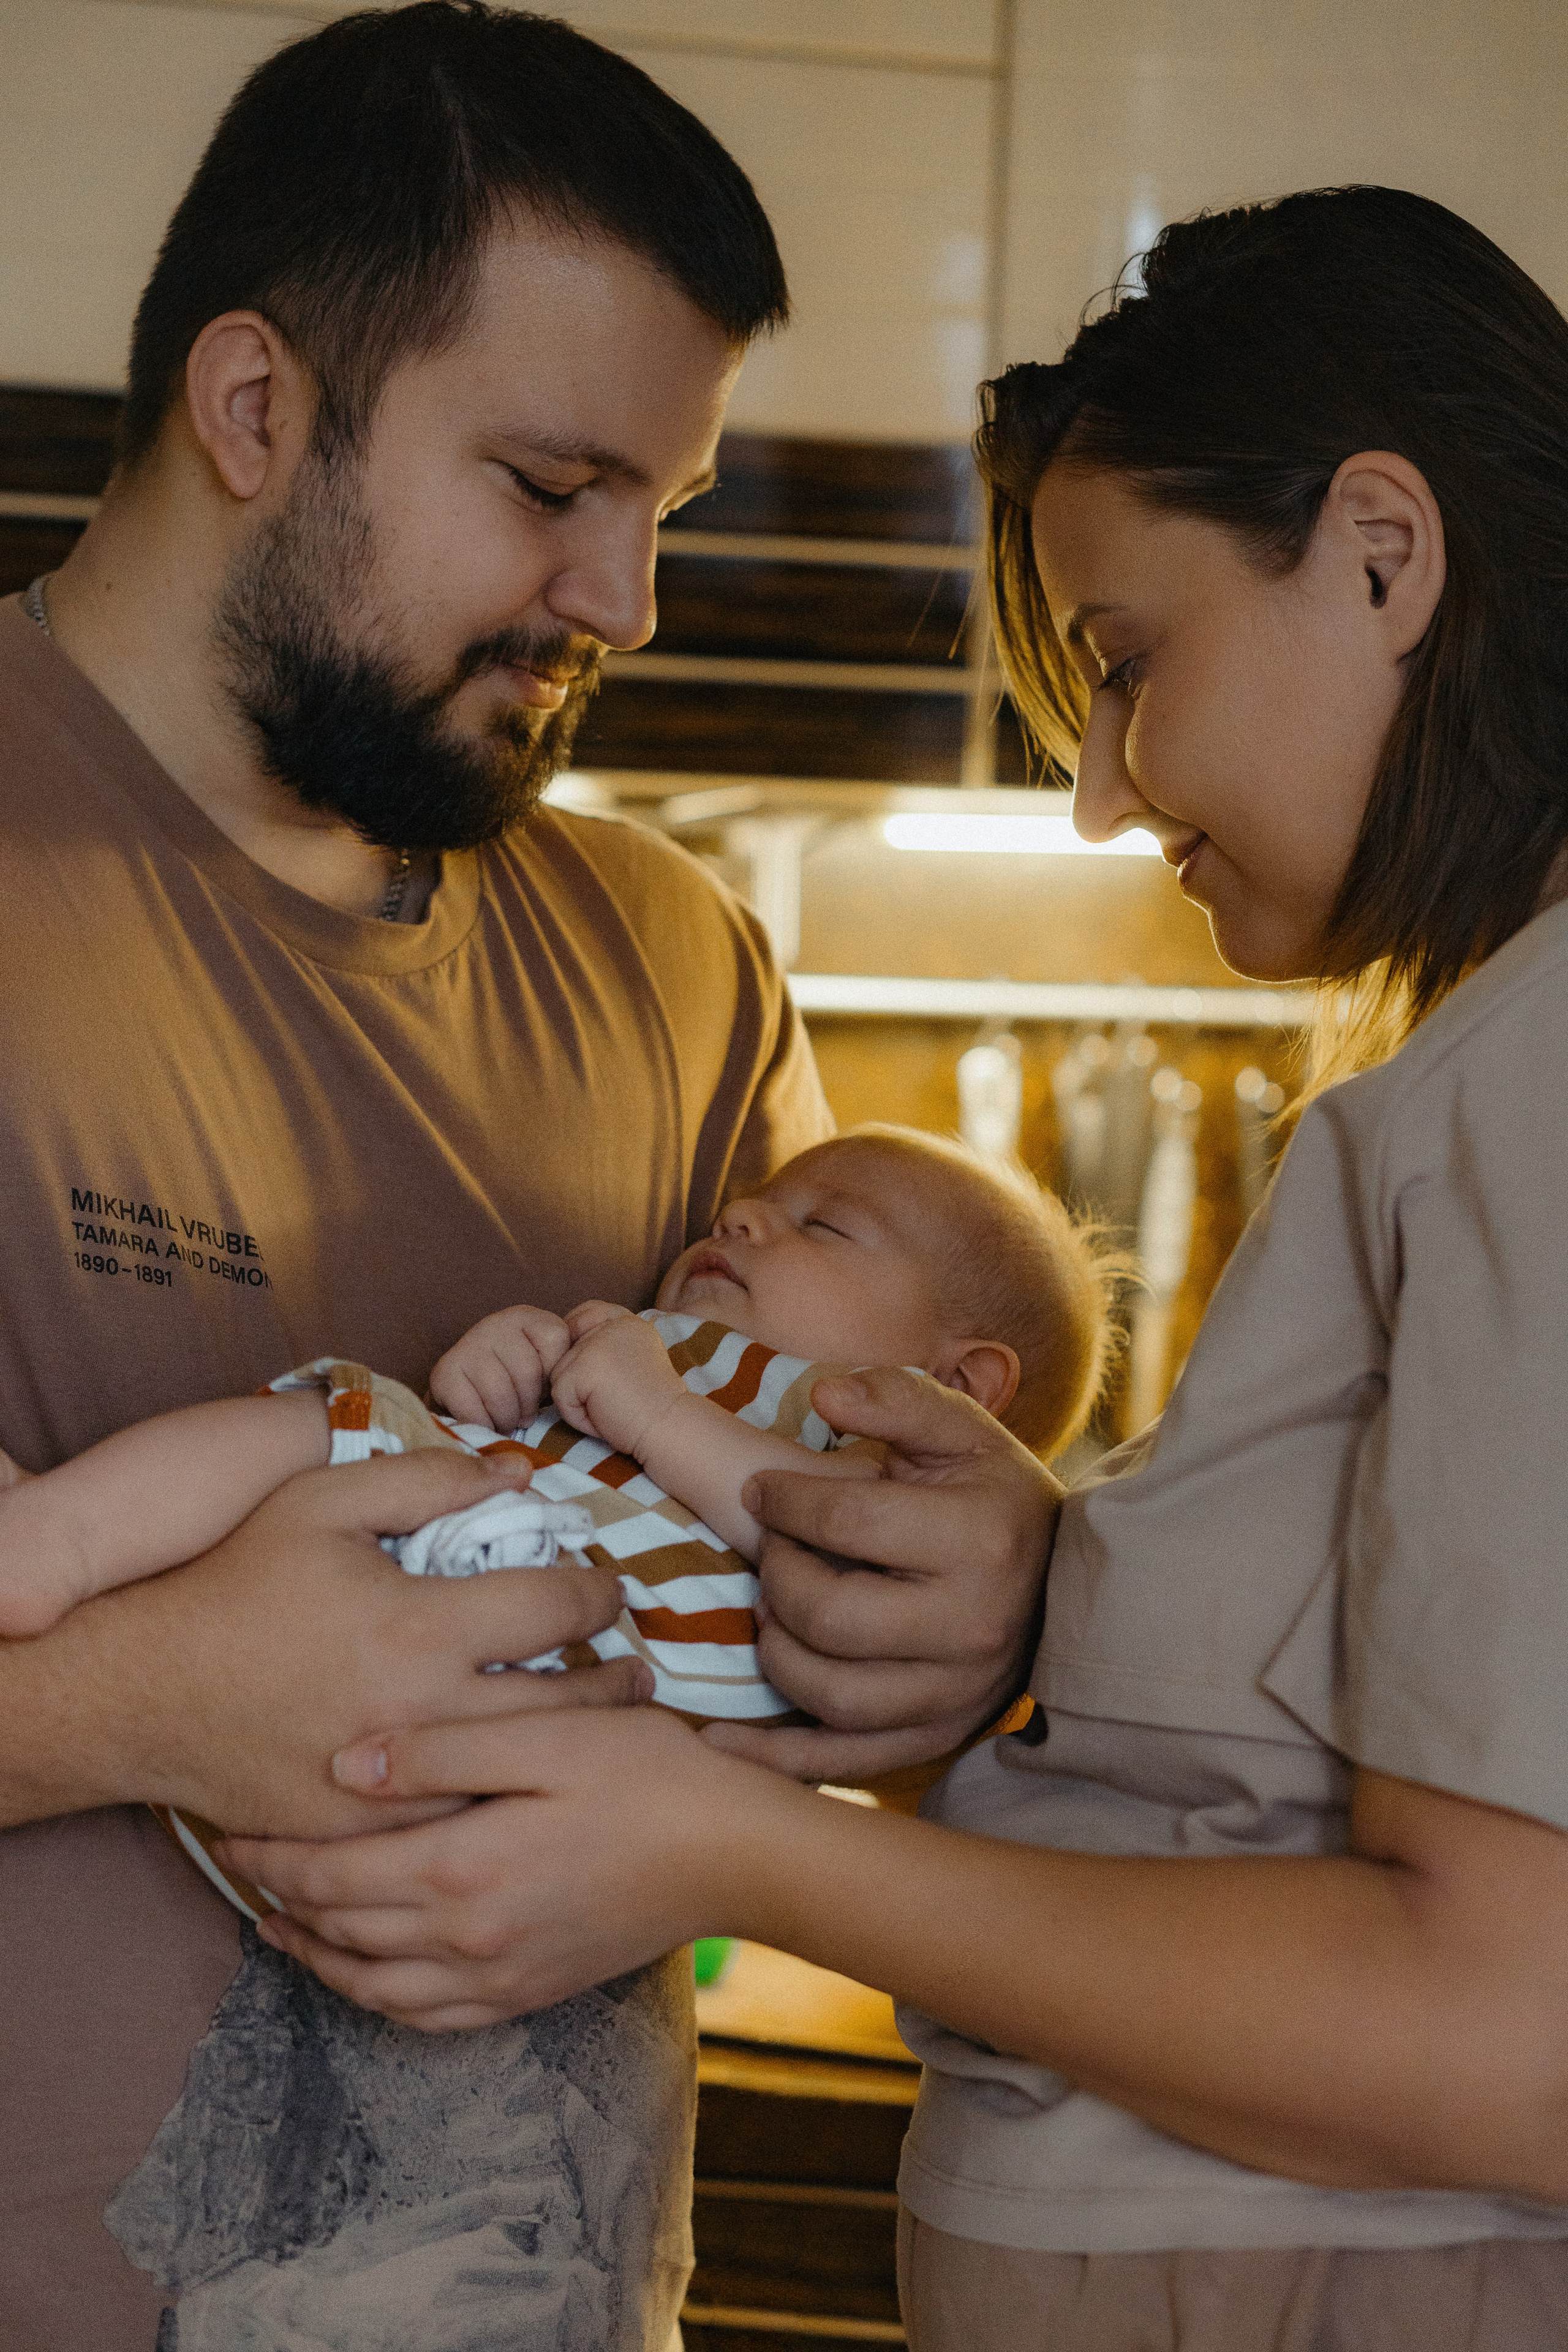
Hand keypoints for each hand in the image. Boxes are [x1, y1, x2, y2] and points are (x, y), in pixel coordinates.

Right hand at [0, 1449, 650, 1838]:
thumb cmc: (238, 1583)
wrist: (144, 1693)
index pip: (554, 1610)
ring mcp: (397, 1789)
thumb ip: (424, 1476)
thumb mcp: (322, 1501)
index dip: (599, 1594)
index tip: (613, 1590)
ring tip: (612, 1726)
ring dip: (576, 1748)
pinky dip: (505, 1802)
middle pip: (563, 1705)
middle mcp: (422, 1715)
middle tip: (643, 1672)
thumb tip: (514, 1471)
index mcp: (420, 1628)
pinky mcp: (368, 1835)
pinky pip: (461, 1824)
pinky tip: (532, 1784)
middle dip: (614, 1683)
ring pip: (522, 1775)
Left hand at [219, 1707, 784, 2029]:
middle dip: (278, 1898)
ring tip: (277, 1924)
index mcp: (460, 1869)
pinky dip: (375, 1998)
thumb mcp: (546, 1733)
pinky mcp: (528, 1991)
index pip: (329, 1872)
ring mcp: (498, 1975)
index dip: (269, 1854)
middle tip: (238, 1864)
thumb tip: (345, 1765)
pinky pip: (426, 2016)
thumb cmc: (647, 1776)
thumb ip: (441, 1750)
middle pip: (339, 1928)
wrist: (734, 1853)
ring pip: (371, 1984)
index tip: (227, 1827)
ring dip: (314, 1955)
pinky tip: (365, 1974)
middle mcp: (466, 1937)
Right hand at [429, 1304, 572, 1429]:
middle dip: (529, 1405)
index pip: (557, 1341)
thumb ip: (568, 1362)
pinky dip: (483, 1424)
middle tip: (524, 1416)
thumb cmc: (518, 1385)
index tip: (544, 1388)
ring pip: (501, 1393)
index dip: (553, 1375)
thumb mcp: (549, 1366)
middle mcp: (494, 1323)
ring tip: (506, 1420)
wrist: (469, 1396)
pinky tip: (484, 1420)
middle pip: (528, 1372)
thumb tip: (592, 1364)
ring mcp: (467, 1344)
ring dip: (506, 1418)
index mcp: (526, 1316)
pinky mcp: (444, 1371)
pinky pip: (473, 1410)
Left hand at [551, 1308, 683, 1457]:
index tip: (601, 1369)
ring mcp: (595, 1344)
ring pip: (559, 1374)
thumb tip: (572, 1349)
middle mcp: (611, 1325)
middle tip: (618, 1396)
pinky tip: (605, 1416)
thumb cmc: (654, 1407)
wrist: (670, 1428)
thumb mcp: (637, 1361)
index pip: (588, 1312)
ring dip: (579, 1400)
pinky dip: (578, 1416)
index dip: (582, 1337)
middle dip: (582, 1381)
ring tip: (611, 1407)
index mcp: (628, 1322)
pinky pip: (560, 1396)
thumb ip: (610, 1346)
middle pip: (568, 1350)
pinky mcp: (582, 1368)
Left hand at [707, 1368, 1059, 1782]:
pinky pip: (840, 1763)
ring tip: (771, 1607)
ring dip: (776, 1649)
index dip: (784, 1502)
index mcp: (980, 1539)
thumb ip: (896, 1399)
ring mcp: (955, 1695)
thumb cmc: (993, 1496)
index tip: (760, 1490)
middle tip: (771, 1548)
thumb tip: (828, 1395)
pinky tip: (719, 1741)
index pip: (849, 1523)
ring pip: (829, 1693)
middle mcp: (973, 1627)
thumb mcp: (959, 1431)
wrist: (1059, 1584)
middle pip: (830, 1615)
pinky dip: (774, 1759)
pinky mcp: (935, 1739)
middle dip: (778, 1574)